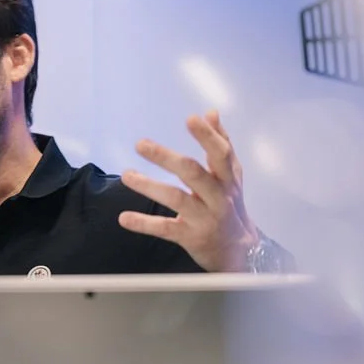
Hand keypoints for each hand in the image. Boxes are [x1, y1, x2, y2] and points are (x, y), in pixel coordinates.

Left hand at [118, 110, 257, 271]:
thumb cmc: (230, 205)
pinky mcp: (190, 237)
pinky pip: (165, 229)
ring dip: (149, 186)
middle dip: (167, 157)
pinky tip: (124, 218)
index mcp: (227, 179)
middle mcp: (217, 197)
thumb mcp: (231, 176)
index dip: (207, 136)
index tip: (191, 119)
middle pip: (193, 173)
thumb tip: (211, 112)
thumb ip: (221, 144)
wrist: (239, 250)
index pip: (220, 154)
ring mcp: (203, 218)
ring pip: (176, 199)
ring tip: (126, 175)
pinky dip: (144, 224)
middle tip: (141, 144)